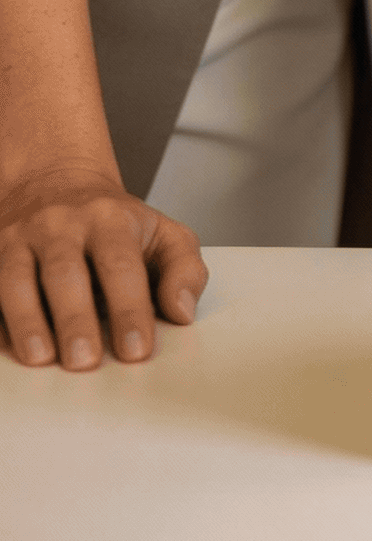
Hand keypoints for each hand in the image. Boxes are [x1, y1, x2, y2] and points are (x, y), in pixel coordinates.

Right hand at [0, 163, 206, 370]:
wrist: (55, 180)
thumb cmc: (114, 222)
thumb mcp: (162, 232)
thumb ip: (184, 269)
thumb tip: (183, 311)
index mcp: (110, 220)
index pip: (122, 265)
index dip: (130, 309)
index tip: (137, 350)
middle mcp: (62, 226)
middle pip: (66, 272)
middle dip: (76, 320)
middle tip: (86, 361)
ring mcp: (20, 239)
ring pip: (16, 280)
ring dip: (28, 322)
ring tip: (43, 358)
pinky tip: (6, 344)